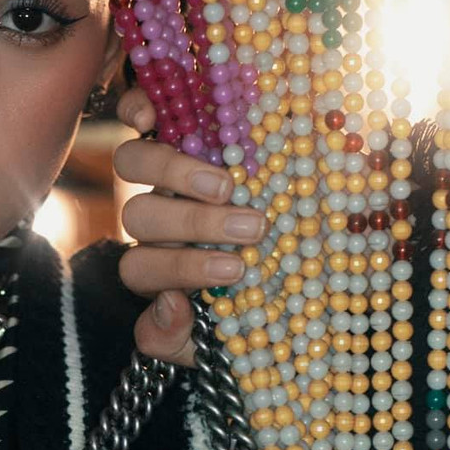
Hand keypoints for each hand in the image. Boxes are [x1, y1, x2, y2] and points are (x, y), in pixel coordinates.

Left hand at [112, 87, 262, 369]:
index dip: (178, 271)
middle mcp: (157, 217)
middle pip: (141, 216)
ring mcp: (163, 168)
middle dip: (194, 226)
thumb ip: (185, 339)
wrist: (315, 248)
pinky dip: (140, 110)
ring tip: (228, 186)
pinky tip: (157, 116)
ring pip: (135, 164)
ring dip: (176, 174)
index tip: (235, 273)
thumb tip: (170, 306)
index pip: (141, 270)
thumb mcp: (231, 330)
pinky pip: (138, 113)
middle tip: (252, 229)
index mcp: (162, 266)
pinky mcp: (178, 126)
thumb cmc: (275, 288)